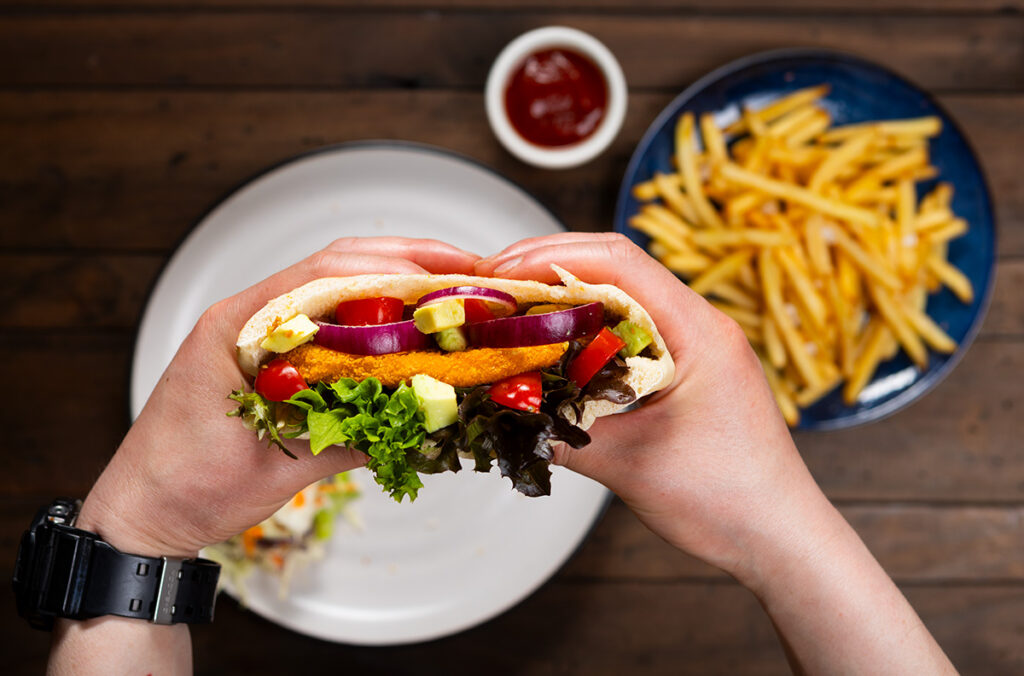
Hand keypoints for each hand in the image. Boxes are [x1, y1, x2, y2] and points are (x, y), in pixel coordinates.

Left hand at [76, 237, 479, 558]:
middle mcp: (247, 317)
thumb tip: (419, 418)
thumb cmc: (184, 488)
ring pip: (335, 288)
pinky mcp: (271, 356)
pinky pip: (328, 323)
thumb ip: (347, 436)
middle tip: (469, 270)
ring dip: (395, 283)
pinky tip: (410, 326)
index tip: (447, 273)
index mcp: (236, 326)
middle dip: (408, 261)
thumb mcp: (275, 466)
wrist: (143, 514)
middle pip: (337, 267)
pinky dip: (374, 318)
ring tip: (452, 289)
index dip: (394, 268)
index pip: (325, 275)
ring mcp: (258, 333)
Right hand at [477, 233, 955, 674]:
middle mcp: (700, 326)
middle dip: (548, 268)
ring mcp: (696, 348)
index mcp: (698, 330)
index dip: (550, 256)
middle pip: (617, 268)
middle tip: (491, 287)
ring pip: (621, 299)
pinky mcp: (688, 373)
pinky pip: (629, 334)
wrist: (781, 539)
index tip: (498, 273)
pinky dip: (585, 332)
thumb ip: (562, 433)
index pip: (619, 261)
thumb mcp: (630, 466)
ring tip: (511, 311)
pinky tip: (552, 350)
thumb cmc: (727, 500)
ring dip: (566, 299)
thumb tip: (498, 412)